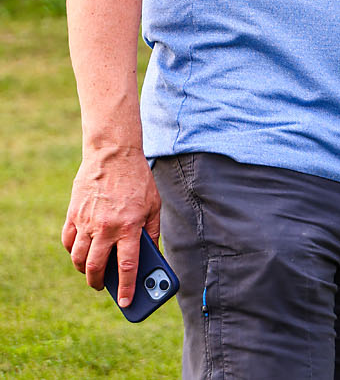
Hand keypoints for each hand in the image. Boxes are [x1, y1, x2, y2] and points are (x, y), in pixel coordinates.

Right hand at [62, 147, 161, 307]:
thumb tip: (150, 255)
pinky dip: (72, 251)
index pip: (127, 266)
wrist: (114, 154)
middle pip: (96, 267)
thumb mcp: (154, 205)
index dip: (127, 288)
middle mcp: (106, 227)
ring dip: (83, 270)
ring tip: (91, 272)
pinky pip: (68, 241)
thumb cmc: (138, 181)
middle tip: (103, 288)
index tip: (127, 303)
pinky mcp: (73, 214)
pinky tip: (80, 252)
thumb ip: (151, 232)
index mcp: (130, 226)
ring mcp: (87, 221)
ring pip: (77, 258)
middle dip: (98, 283)